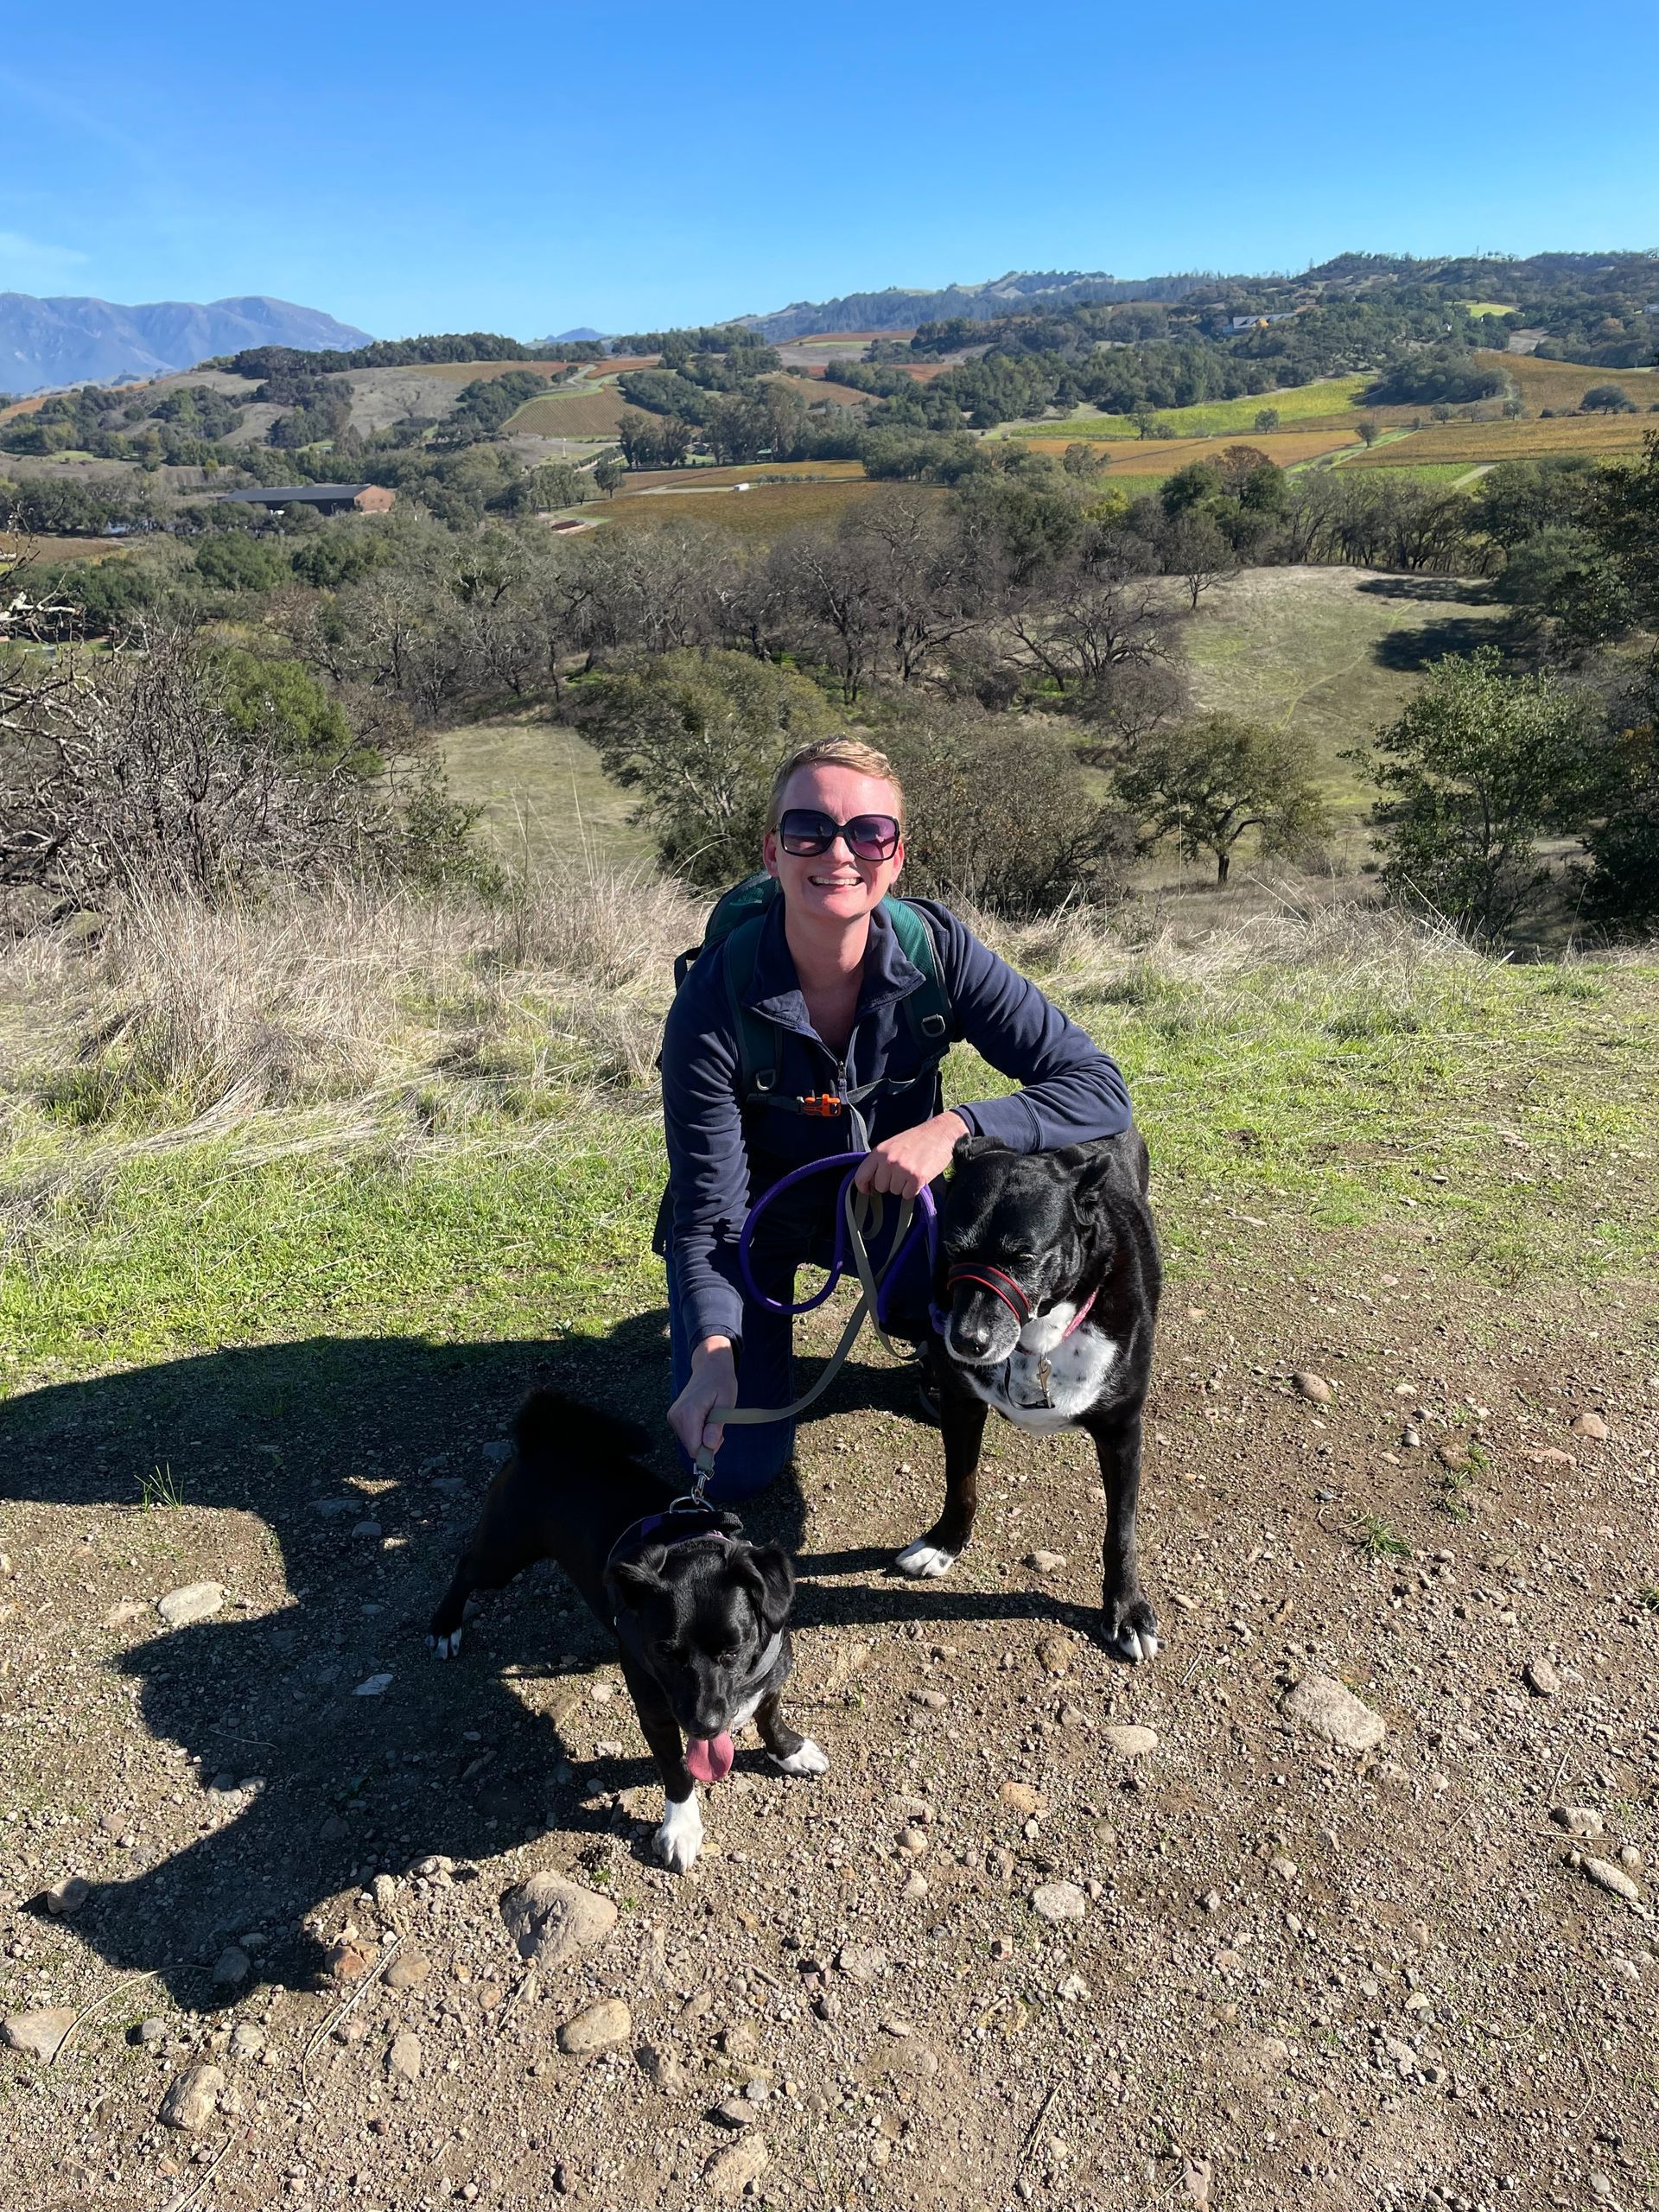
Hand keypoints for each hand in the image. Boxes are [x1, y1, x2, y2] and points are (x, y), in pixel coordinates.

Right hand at [668, 1337, 736, 1458]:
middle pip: (691, 1447)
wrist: (709, 1366)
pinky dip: (698, 1431)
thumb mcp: (726, 1403)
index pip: (695, 1448)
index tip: (720, 1436)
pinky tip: (704, 1417)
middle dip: (707, 1443)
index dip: (709, 1449)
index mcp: (689, 1412)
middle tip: (718, 1424)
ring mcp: (673, 1416)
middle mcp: (676, 1415)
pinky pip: (687, 1435)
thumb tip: (710, 1446)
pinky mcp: (673, 1417)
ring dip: (703, 1437)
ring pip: (689, 1442)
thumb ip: (717, 1425)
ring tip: (711, 1418)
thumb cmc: (721, 1382)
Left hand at [853, 1111, 968, 1201]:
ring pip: (895, 1192)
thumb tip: (871, 1181)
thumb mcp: (892, 1145)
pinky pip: (908, 1195)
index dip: (863, 1187)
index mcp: (879, 1152)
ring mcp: (902, 1170)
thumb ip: (880, 1160)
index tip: (868, 1191)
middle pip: (880, 1187)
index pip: (861, 1176)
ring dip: (903, 1186)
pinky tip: (919, 1177)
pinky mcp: (916, 1178)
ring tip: (912, 1171)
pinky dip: (914, 1189)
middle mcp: (888, 1161)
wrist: (940, 1132)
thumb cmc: (916, 1139)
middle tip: (902, 1173)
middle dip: (890, 1183)